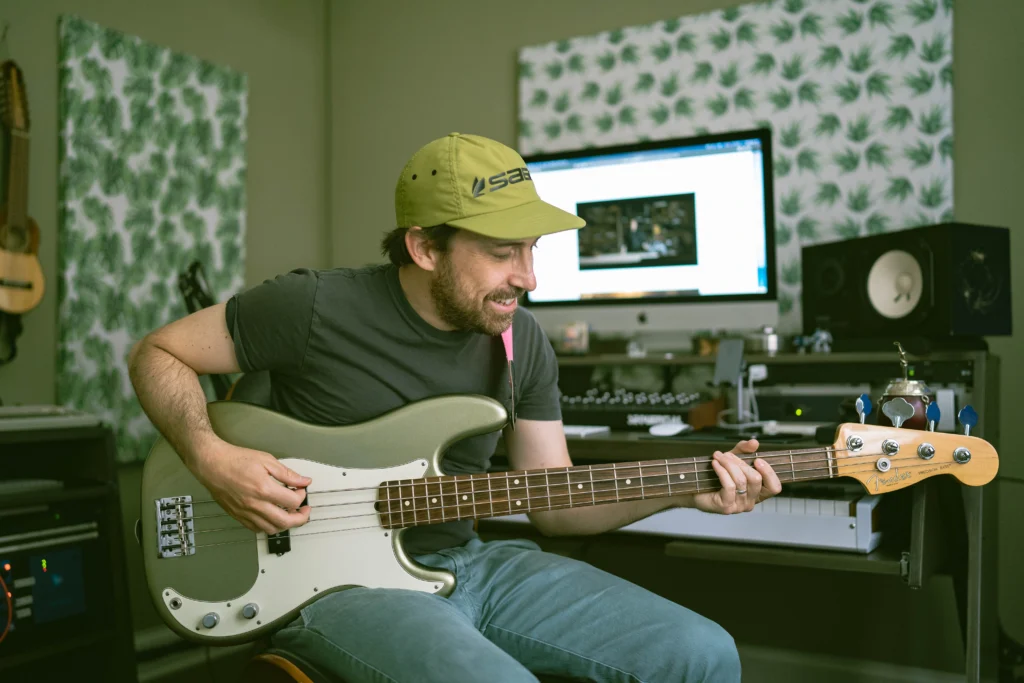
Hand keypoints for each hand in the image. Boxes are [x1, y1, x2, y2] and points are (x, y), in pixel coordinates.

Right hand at [193, 440, 311, 534]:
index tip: (300, 489)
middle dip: (300, 518)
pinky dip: (268, 527)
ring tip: (289, 514)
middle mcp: (255, 505)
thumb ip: (287, 474)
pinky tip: (272, 517)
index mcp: (264, 489)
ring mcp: (245, 513)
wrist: (212, 464)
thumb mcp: (266, 460)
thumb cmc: (237, 459)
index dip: (301, 496)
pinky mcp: (237, 516)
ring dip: (285, 525)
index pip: (292, 502)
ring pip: (271, 529)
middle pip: (285, 522)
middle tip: (304, 511)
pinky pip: (256, 529)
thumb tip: (304, 481)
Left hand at [691, 439, 781, 513]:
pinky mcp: (726, 507)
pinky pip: (729, 486)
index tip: (757, 459)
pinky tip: (715, 463)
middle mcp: (751, 502)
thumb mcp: (733, 460)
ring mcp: (739, 506)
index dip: (769, 473)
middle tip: (726, 455)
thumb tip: (754, 443)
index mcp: (758, 493)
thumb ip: (745, 450)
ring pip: (741, 480)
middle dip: (740, 462)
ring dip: (728, 464)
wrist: (695, 489)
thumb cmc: (717, 476)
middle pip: (755, 479)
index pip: (774, 487)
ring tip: (718, 456)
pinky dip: (721, 471)